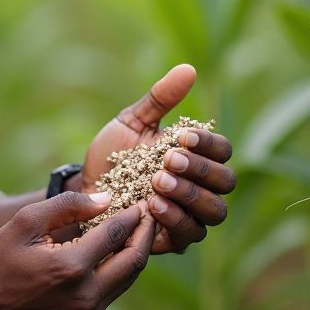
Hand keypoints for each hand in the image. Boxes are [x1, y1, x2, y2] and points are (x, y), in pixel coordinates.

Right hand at [0, 191, 154, 309]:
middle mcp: (87, 294)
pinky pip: (114, 287)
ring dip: (136, 250)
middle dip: (145, 233)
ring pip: (128, 277)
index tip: (141, 196)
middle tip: (152, 209)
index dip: (132, 212)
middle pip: (134, 260)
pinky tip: (118, 246)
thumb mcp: (25, 222)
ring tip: (139, 224)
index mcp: (71, 267)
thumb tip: (105, 199)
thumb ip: (67, 205)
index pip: (116, 234)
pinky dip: (122, 265)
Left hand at [71, 64, 234, 253]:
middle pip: (225, 182)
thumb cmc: (113, 154)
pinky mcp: (174, 240)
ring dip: (190, 195)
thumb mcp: (132, 122)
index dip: (208, 144)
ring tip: (159, 181)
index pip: (222, 150)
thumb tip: (189, 69)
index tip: (183, 136)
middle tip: (168, 160)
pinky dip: (174, 218)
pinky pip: (189, 235)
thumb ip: (160, 99)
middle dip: (199, 169)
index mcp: (196, 156)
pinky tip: (152, 204)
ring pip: (214, 211)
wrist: (84, 187)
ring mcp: (191, 215)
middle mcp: (201, 186)